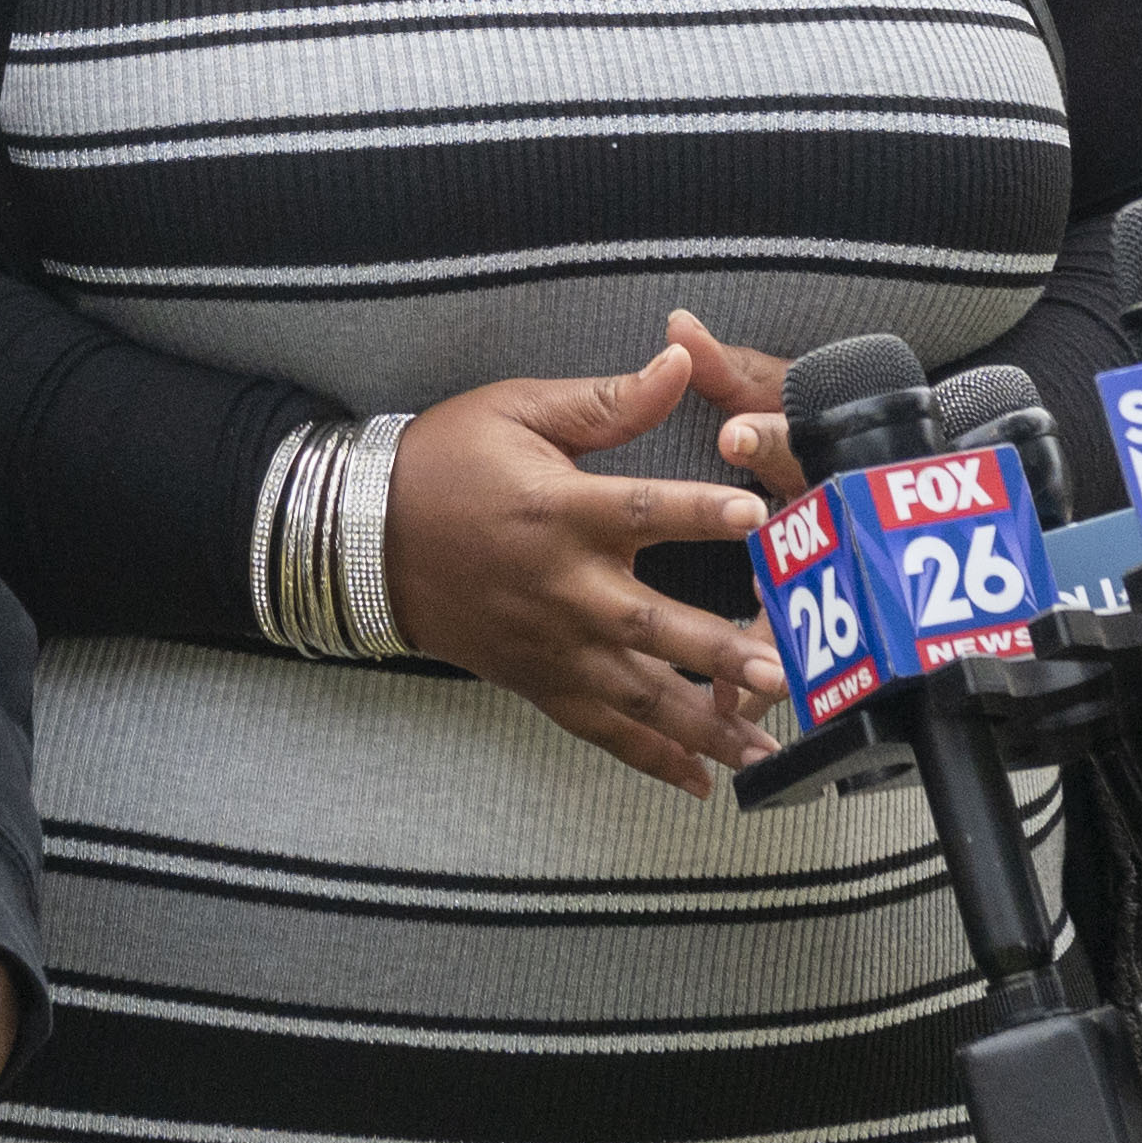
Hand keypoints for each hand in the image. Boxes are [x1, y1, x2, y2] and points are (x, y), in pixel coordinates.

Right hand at [378, 317, 783, 796]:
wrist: (366, 536)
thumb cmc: (446, 461)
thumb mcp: (519, 411)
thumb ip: (608, 401)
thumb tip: (682, 361)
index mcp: (559, 511)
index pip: (640, 510)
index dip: (698, 512)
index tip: (756, 516)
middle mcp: (559, 586)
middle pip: (646, 625)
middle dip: (713, 652)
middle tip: (775, 671)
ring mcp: (549, 644)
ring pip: (633, 695)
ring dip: (702, 725)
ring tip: (765, 750)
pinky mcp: (537, 680)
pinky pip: (598, 728)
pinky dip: (649, 758)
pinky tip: (702, 781)